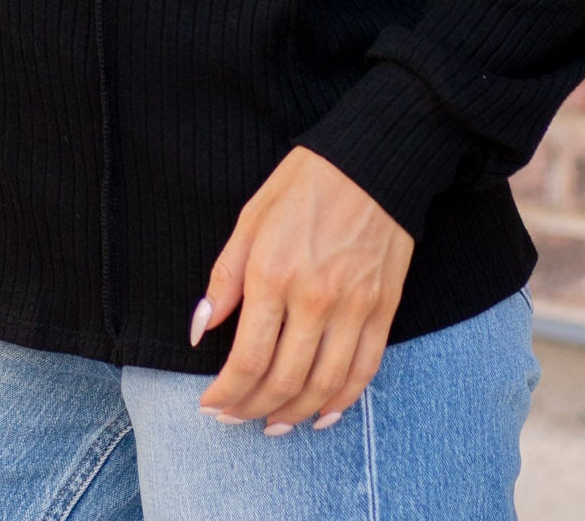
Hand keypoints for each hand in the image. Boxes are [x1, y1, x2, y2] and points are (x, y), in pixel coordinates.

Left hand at [193, 145, 413, 433]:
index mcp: (274, 273)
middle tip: (235, 419)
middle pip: (282, 382)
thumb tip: (200, 330)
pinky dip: (342, 401)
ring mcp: (354, 307)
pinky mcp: (384, 309)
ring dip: (294, 415)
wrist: (373, 160)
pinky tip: (322, 413)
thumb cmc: (306, 183)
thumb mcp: (251, 218)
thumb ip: (225, 278)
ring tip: (273, 424)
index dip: (225, 394)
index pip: (246, 359)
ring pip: (323, 386)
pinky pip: (363, 371)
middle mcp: (315, 298)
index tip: (211, 405)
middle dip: (252, 410)